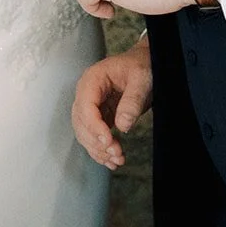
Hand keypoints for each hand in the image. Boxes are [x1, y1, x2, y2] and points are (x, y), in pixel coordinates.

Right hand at [72, 42, 152, 168]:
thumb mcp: (141, 79)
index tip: (108, 142)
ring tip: (117, 160)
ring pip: (84, 133)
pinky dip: (100, 150)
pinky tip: (112, 161)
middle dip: (97, 142)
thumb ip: (132, 101)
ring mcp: (90, 106)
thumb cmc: (141, 66)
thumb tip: (122, 125)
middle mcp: (86, 93)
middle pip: (81, 122)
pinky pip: (94, 136)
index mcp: (92, 79)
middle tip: (117, 153)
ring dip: (98, 149)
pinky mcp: (98, 117)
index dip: (94, 126)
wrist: (144, 65)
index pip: (85, 106)